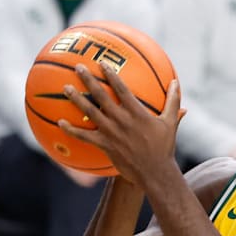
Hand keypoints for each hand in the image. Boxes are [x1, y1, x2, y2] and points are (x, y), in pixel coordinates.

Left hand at [58, 63, 182, 185]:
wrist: (154, 172)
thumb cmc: (163, 147)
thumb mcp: (171, 122)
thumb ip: (173, 101)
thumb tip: (176, 82)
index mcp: (137, 112)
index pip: (121, 89)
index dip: (111, 75)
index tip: (102, 63)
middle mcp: (121, 120)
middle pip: (101, 96)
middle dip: (89, 80)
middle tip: (78, 67)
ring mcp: (111, 133)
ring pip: (90, 112)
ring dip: (76, 99)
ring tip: (66, 88)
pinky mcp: (105, 145)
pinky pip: (84, 136)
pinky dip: (72, 130)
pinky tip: (60, 123)